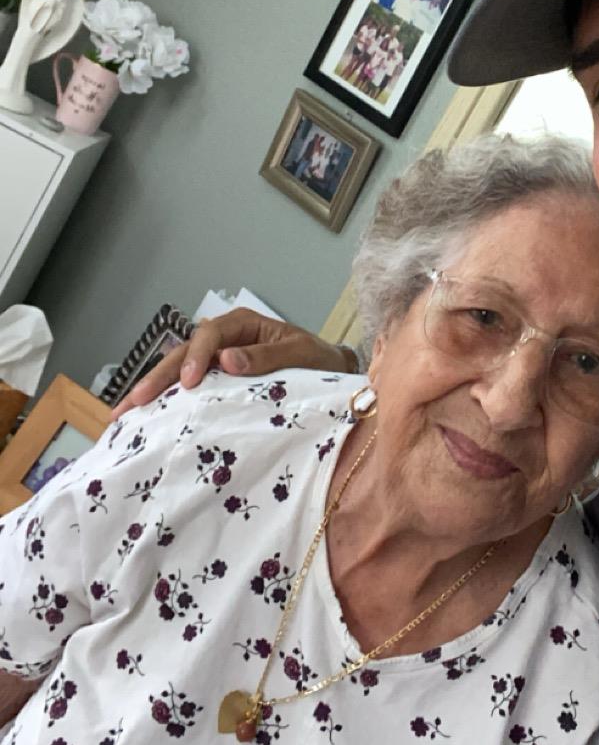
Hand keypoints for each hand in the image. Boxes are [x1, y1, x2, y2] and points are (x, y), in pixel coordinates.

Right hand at [112, 309, 357, 416]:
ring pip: (177, 371)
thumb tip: (227, 360)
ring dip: (152, 391)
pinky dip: (165, 402)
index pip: (210, 335)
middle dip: (157, 377)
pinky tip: (143, 419)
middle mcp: (223, 339)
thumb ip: (266, 357)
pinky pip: (186, 388)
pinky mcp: (215, 381)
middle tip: (134, 402)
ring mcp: (215, 360)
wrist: (330, 372)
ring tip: (122, 414)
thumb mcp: (299, 355)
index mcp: (242, 325)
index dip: (196, 357)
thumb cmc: (317, 359)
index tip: (189, 382)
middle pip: (183, 353)